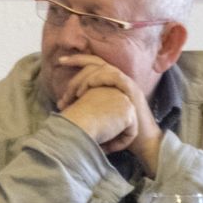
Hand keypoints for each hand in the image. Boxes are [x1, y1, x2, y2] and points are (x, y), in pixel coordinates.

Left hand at [55, 54, 158, 169]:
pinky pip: (115, 76)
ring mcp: (127, 84)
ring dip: (86, 76)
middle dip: (77, 60)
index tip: (59, 62)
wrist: (142, 142)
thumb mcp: (96, 114)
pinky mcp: (132, 91)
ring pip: (103, 68)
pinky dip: (99, 79)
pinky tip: (86, 88)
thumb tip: (61, 103)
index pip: (93, 64)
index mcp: (110, 83)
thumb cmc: (117, 131)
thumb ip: (84, 104)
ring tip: (75, 91)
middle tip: (60, 62)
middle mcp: (118, 79)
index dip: (77, 60)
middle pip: (97, 61)